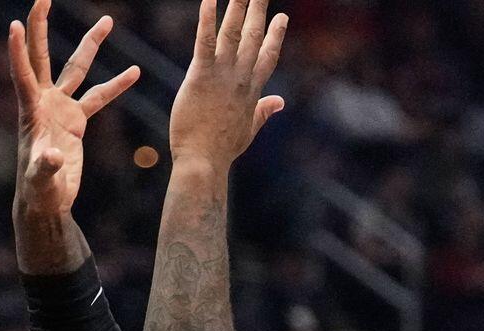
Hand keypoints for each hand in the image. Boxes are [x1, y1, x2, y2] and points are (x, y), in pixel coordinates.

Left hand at [9, 0, 139, 220]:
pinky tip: (135, 71)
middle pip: (42, 57)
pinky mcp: (75, 120)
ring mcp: (60, 108)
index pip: (24, 75)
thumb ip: (46, 167)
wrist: (46, 201)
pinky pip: (99, 97)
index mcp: (32, 112)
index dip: (19, 52)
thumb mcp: (42, 181)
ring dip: (91, 45)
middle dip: (42, 27)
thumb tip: (54, 157)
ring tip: (108, 21)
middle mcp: (44, 103)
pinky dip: (116, 85)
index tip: (15, 24)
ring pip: (77, 69)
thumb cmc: (39, 192)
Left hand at [169, 0, 286, 168]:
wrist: (204, 161)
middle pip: (253, 36)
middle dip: (259, 10)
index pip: (268, 55)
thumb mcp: (249, 129)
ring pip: (232, 33)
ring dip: (238, 7)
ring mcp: (222, 75)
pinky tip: (208, 0)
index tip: (282, 17)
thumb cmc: (222, 150)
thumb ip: (264, 111)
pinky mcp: (200, 76)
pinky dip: (206, 20)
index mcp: (252, 89)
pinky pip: (204, 42)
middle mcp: (241, 77)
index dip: (276, 35)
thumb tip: (280, 102)